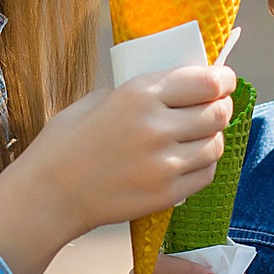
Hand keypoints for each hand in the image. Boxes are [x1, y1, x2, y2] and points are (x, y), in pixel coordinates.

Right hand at [0, 64, 235, 273]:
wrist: (49, 194)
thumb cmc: (67, 142)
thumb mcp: (100, 100)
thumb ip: (141, 93)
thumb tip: (179, 89)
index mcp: (140, 95)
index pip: (207, 82)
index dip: (223, 79)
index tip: (225, 80)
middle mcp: (158, 127)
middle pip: (217, 113)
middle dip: (221, 106)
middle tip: (216, 106)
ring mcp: (165, 164)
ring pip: (215, 145)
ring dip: (212, 137)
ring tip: (198, 135)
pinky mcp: (167, 194)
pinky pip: (205, 174)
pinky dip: (203, 164)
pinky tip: (188, 160)